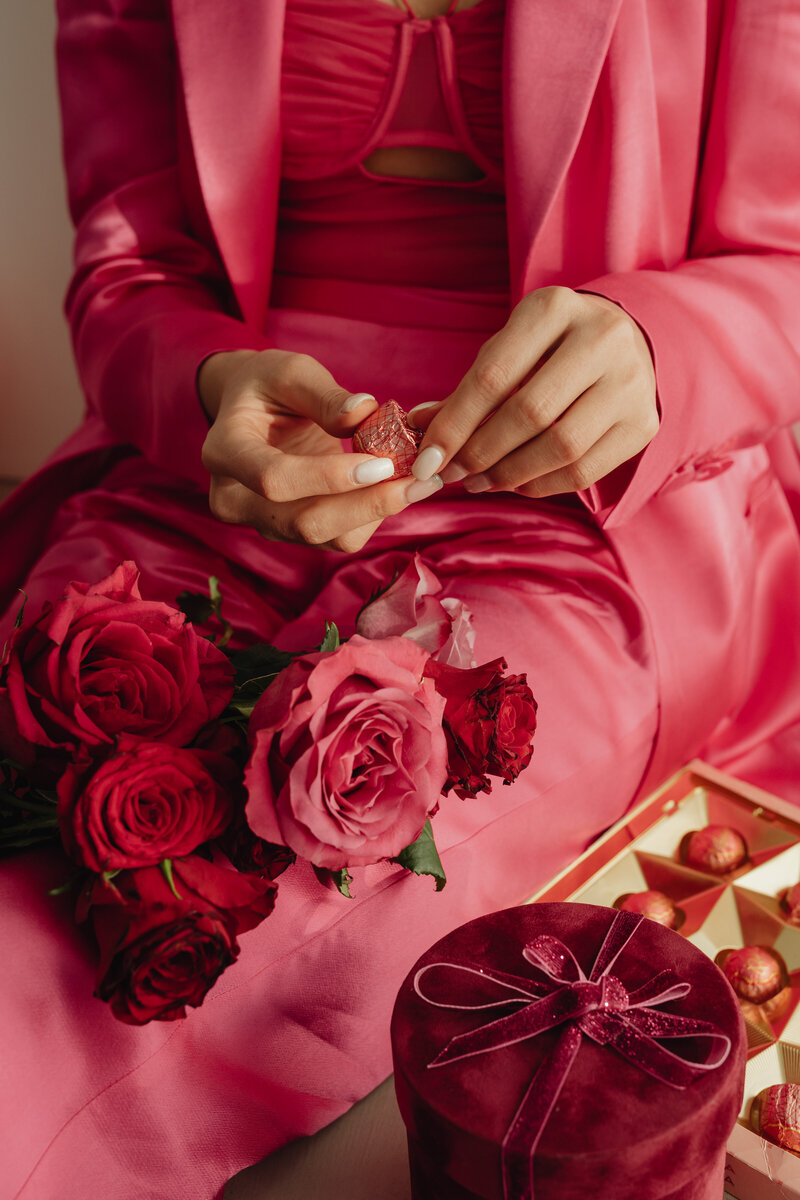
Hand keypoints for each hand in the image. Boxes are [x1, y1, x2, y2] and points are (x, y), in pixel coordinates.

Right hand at [199, 349, 441, 551]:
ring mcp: (264, 523)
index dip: (329, 477)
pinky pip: (340, 537)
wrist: (254, 413)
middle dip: (367, 505)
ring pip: (328, 537)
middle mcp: (235, 500)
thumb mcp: (289, 371)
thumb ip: (323, 394)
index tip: (381, 463)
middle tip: (419, 480)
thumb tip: (365, 412)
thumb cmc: (268, 386)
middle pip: (304, 523)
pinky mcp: (293, 533)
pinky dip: (374, 515)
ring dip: (378, 512)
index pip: (274, 479)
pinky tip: (398, 487)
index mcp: (224, 452)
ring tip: (419, 481)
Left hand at [408, 287, 657, 496]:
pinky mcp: (643, 422)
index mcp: (554, 308)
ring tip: (479, 482)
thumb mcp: (507, 350)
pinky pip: (584, 470)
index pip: (493, 376)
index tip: (426, 459)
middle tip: (451, 474)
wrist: (626, 342)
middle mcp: (602, 338)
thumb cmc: (549, 348)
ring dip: (509, 474)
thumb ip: (467, 389)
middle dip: (480, 452)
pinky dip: (541, 485)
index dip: (455, 424)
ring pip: (560, 447)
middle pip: (529, 413)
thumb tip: (417, 428)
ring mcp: (631, 382)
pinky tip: (515, 483)